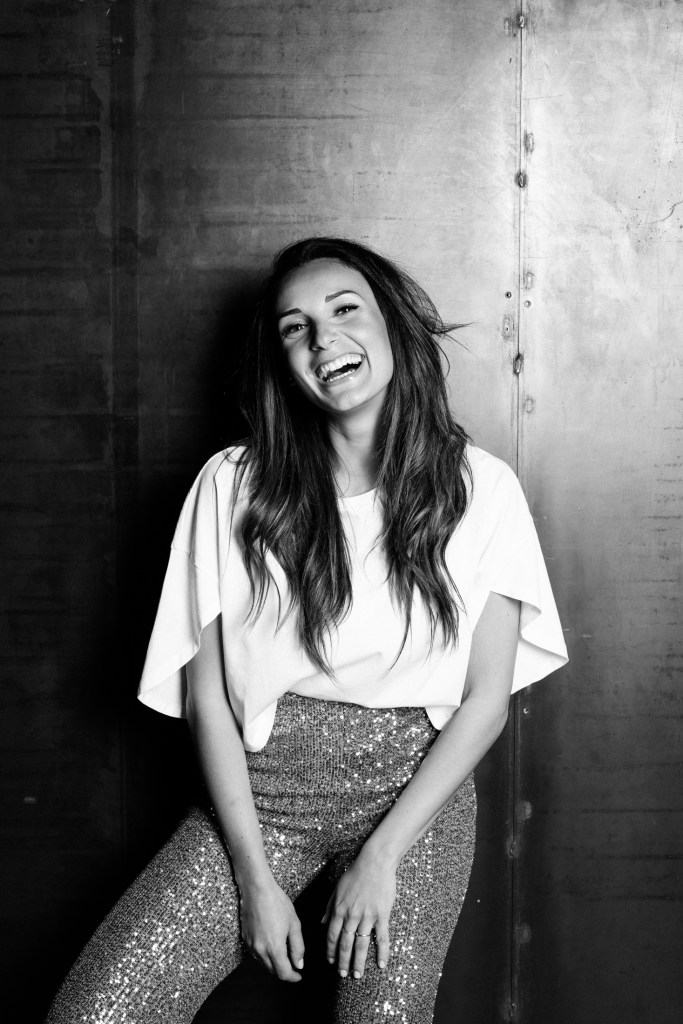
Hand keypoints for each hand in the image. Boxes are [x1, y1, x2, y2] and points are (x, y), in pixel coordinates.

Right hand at [238, 876, 304, 981]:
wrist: (256, 889)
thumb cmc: (276, 902)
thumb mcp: (294, 923)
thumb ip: (298, 947)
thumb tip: (299, 964)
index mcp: (274, 948)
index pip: (284, 973)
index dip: (293, 977)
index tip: (299, 976)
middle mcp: (260, 950)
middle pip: (273, 971)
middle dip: (284, 972)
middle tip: (294, 966)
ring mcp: (250, 945)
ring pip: (264, 964)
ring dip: (274, 965)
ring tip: (285, 956)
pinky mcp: (245, 939)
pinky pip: (256, 955)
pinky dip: (265, 957)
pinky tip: (272, 947)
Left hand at [323, 847, 395, 978]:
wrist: (375, 862)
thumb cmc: (355, 873)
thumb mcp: (337, 889)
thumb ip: (329, 907)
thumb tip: (321, 923)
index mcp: (339, 909)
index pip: (332, 935)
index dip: (331, 950)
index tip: (331, 962)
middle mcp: (351, 915)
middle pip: (345, 944)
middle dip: (343, 961)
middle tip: (343, 974)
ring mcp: (367, 916)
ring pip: (361, 944)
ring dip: (358, 961)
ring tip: (357, 975)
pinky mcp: (382, 915)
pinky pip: (382, 937)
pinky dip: (382, 952)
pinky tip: (381, 964)